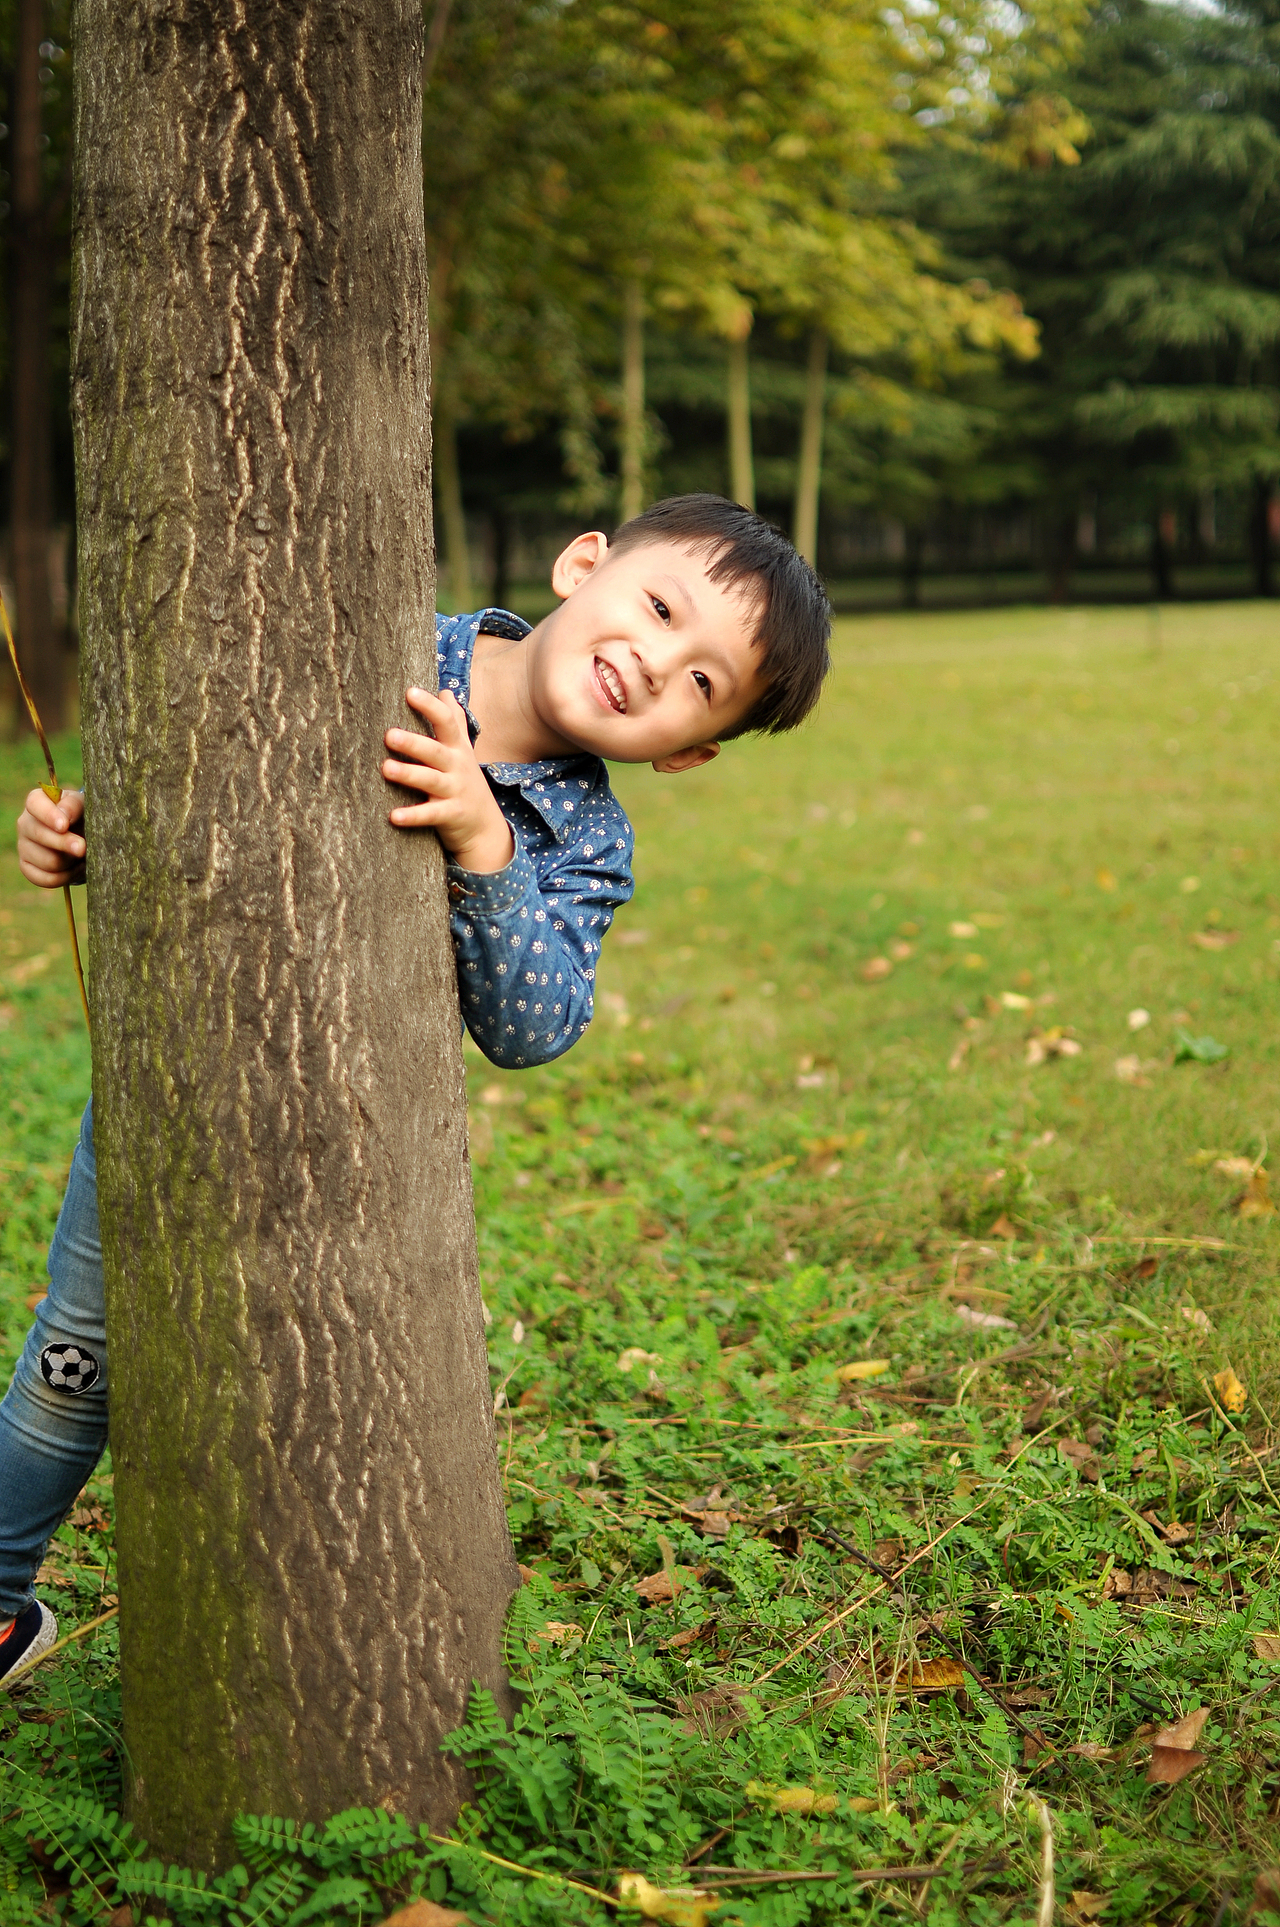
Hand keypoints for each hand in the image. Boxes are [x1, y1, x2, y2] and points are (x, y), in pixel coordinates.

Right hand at [16, 786, 85, 887]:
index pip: (34, 804)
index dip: (49, 816)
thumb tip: (65, 815)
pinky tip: (77, 868)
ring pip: (48, 860)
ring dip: (70, 861)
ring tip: (83, 855)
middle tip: (82, 848)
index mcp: (36, 802)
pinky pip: (46, 879)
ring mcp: (23, 846)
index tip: (64, 826)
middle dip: (64, 844)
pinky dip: (66, 876)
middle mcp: (25, 823)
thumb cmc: (81, 816)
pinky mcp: (27, 867)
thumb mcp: (82, 805)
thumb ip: (74, 806)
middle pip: (40, 836)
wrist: (82, 836)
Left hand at [382, 687, 514, 873]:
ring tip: (386, 768)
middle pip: (435, 751)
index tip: (410, 692)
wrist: (485, 826)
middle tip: (389, 735)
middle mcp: (457, 767)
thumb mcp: (464, 751)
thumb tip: (445, 692)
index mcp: (457, 748)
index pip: (446, 722)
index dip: (429, 707)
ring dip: (409, 774)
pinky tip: (394, 816)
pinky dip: (413, 816)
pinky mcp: (450, 815)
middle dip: (413, 743)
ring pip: (431, 781)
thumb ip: (455, 721)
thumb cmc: (465, 782)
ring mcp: (455, 792)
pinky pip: (430, 815)